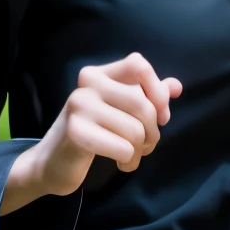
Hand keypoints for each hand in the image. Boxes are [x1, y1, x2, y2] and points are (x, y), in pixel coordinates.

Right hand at [0, 53, 182, 215]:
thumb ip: (149, 96)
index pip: (138, 65)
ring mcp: (79, 105)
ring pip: (136, 129)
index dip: (156, 92)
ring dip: (141, 151)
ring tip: (131, 156)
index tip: (160, 115)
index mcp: (101, 73)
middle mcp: (88, 83)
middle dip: (153, 132)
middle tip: (146, 145)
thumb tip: (176, 86)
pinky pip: (123, 147)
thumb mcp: (121, 111)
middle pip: (144, 104)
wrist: (53, 162)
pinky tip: (121, 163)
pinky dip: (129, 160)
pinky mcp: (75, 131)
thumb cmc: (94, 133)